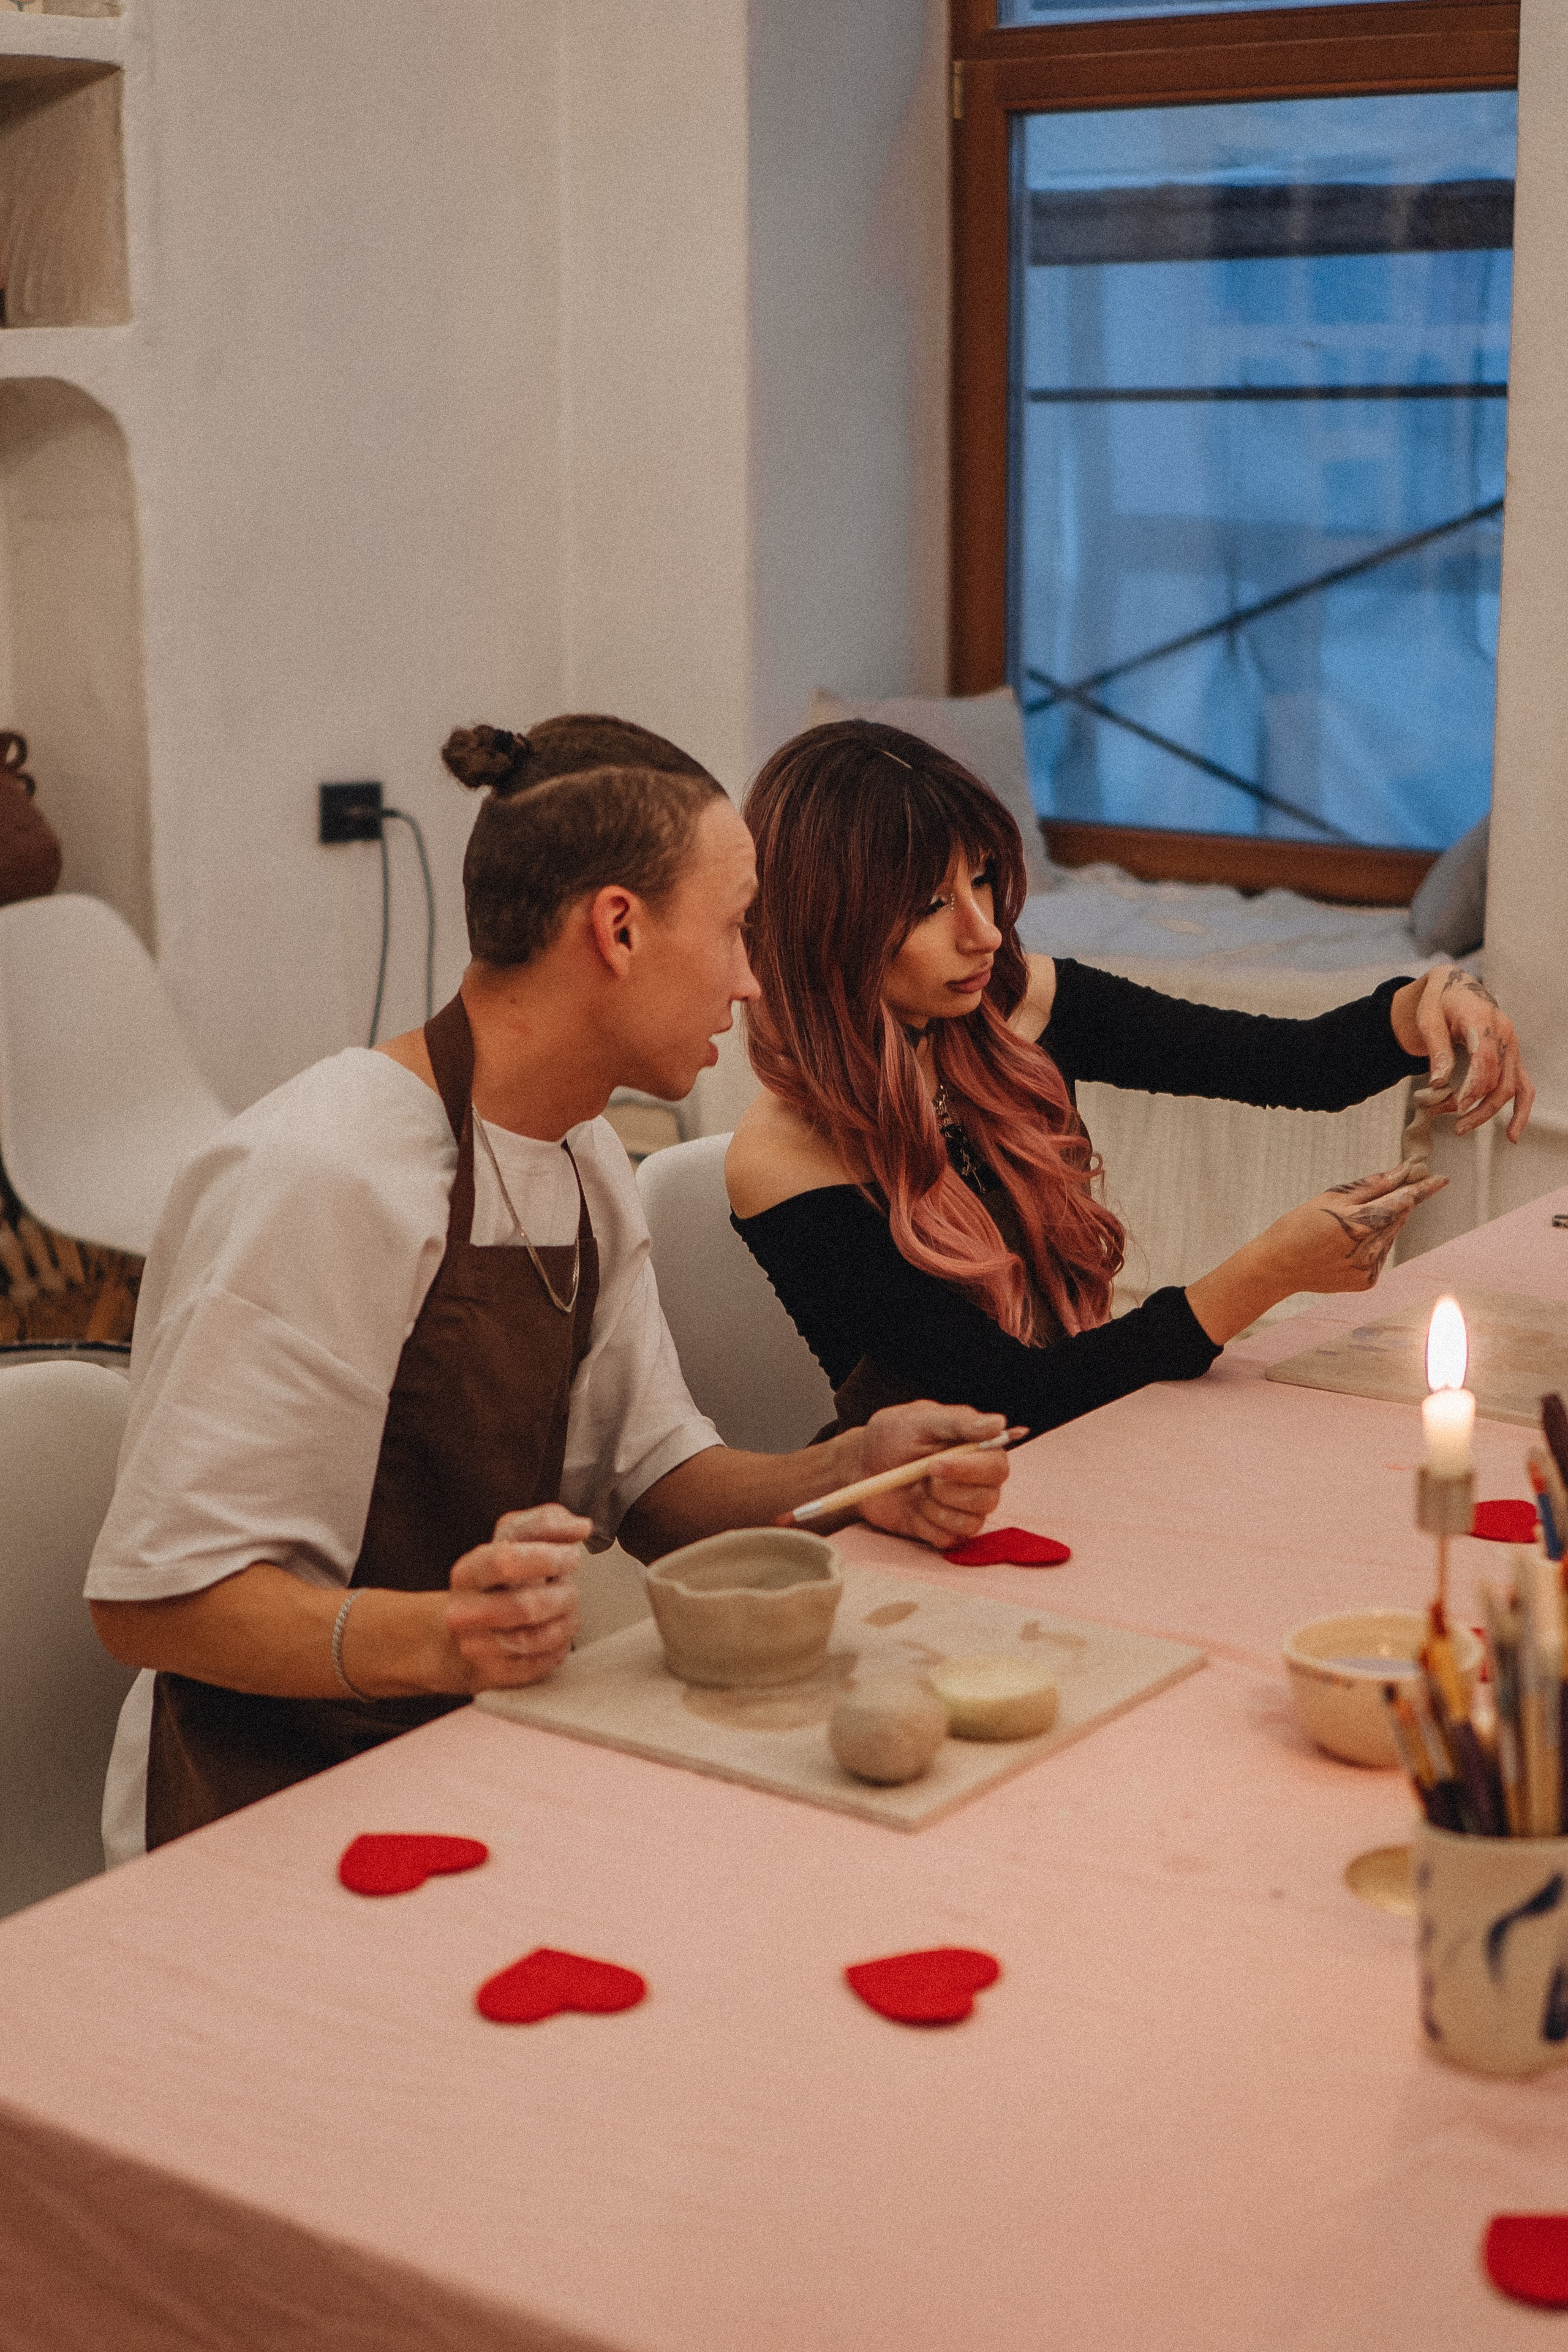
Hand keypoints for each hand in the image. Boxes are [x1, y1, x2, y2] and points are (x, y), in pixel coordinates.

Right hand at [444, 1502, 587, 1690]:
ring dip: (566, 1621)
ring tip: (566, 1610)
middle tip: (571, 1590)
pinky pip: (542, 1663)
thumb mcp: (513, 1541)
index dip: (548, 1557)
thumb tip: (579, 1526)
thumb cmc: (499, 1582)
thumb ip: (545, 1523)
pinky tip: (557, 1634)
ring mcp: (476, 1648)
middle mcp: (464, 1612)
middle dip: (563, 1596)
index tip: (571, 1555)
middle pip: (527, 1606)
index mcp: (468, 1572)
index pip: (507, 1561)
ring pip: (538, 1638)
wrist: (466, 1634)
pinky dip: (559, 1647)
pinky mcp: (493, 1676)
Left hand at [855, 1402, 1012, 1548]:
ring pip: (970, 1523)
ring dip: (935, 1508)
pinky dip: (925, 1525)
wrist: (863, 1467)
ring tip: (916, 1490)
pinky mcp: (947, 1531)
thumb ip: (959, 1422)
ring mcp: (964, 1509)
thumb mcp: (921, 1420)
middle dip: (949, 1492)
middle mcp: (978, 1482)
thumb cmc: (893, 1437)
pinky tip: (913, 1508)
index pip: (997, 1468)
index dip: (969, 1470)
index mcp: (979, 1451)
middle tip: (922, 1477)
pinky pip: (949, 1540)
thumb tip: (999, 1423)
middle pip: (989, 1500)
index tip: (933, 1464)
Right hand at [1262, 1162, 1448, 1294]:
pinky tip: (1345, 1246)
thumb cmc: (1298, 1226)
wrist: (1277, 1267)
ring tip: (1346, 1228)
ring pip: (1389, 1237)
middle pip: (1397, 1218)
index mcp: (1361, 1223)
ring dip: (1379, 1226)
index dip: (1423, 1189)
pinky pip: (1379, 1256)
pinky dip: (1370, 1246)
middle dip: (1392, 1205)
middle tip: (1366, 1202)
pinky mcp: (1366, 1282)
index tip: (1443, 1179)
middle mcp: (1371, 1250)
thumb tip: (1401, 1172)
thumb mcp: (1330, 1198)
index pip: (1403, 1201)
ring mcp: (1370, 1268)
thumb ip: (1371, 1186)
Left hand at [1393, 969, 1533, 1140]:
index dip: (1473, 1086)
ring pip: (1510, 1088)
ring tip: (1461, 1128)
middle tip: (1445, 1118)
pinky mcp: (1512, 1057)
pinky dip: (1521, 1111)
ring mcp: (1511, 1047)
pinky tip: (1513, 1135)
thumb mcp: (1428, 1019)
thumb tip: (1439, 1084)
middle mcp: (1504, 1034)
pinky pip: (1524, 1087)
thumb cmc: (1439, 1001)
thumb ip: (1437, 1051)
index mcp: (1482, 1020)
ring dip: (1487, 1112)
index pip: (1486, 1059)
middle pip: (1498, 1080)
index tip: (1455, 1106)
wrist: (1455, 987)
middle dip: (1473, 1105)